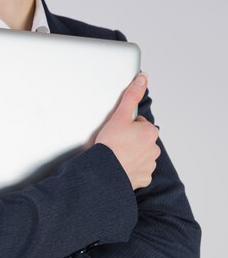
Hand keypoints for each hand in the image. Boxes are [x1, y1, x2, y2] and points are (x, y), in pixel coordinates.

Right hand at [83, 73, 160, 189]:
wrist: (103, 171)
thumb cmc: (110, 146)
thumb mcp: (120, 115)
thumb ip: (132, 95)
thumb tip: (143, 78)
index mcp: (151, 133)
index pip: (140, 124)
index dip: (127, 126)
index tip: (118, 131)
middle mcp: (154, 149)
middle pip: (141, 140)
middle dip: (131, 140)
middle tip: (116, 143)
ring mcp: (149, 165)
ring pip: (140, 155)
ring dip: (131, 154)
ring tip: (117, 155)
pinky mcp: (143, 178)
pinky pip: (138, 171)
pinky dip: (131, 169)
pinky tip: (121, 167)